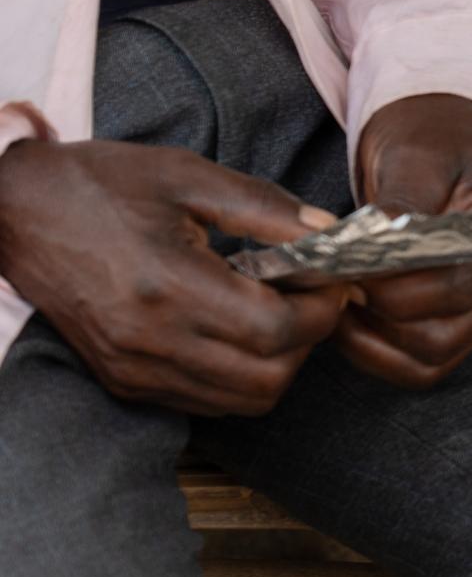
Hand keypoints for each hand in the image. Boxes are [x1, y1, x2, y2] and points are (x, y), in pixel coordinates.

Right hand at [0, 141, 352, 414]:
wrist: (15, 210)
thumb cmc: (101, 183)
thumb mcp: (188, 175)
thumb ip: (265, 208)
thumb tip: (331, 233)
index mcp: (168, 286)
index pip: (278, 330)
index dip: (323, 308)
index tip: (334, 278)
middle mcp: (149, 340)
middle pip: (269, 378)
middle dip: (309, 339)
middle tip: (311, 296)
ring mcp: (132, 368)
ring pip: (242, 400)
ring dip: (278, 363)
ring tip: (276, 311)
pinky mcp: (122, 379)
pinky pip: (205, 400)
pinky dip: (239, 376)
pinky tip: (237, 328)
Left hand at [342, 93, 471, 388]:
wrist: (441, 131)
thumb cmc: (431, 135)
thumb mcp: (415, 154)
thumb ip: (401, 201)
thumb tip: (374, 244)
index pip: (453, 287)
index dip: (390, 286)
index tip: (340, 268)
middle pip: (440, 334)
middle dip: (376, 315)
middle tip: (330, 284)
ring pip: (429, 358)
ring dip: (372, 341)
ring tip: (336, 300)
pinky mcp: (466, 321)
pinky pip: (424, 365)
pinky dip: (380, 354)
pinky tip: (352, 318)